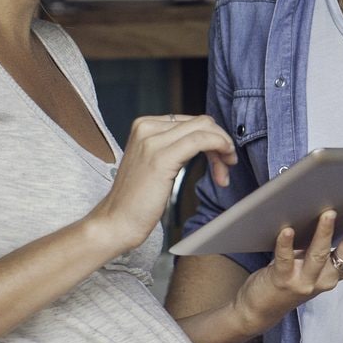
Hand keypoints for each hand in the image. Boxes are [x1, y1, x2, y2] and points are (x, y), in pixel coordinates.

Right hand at [85, 114, 236, 251]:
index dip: (212, 137)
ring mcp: (152, 141)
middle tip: (227, 164)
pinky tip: (224, 165)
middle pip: (201, 122)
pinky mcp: (161, 157)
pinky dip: (219, 147)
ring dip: (223, 146)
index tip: (220, 159)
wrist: (115, 222)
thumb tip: (204, 139)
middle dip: (221, 141)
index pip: (192, 120)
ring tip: (225, 170)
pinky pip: (201, 140)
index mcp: (144, 125)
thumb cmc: (137, 200)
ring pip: (204, 128)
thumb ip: (173, 146)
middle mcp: (146, 127)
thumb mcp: (155, 163)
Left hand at [233, 200, 342, 328]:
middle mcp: (329, 277)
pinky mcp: (283, 281)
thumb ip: (327, 238)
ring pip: (320, 255)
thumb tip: (339, 202)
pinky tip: (286, 229)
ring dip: (325, 233)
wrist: (261, 308)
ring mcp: (307, 281)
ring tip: (328, 212)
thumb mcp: (316, 259)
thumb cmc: (291, 274)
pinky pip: (286, 260)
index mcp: (341, 268)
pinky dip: (286, 244)